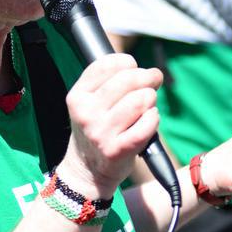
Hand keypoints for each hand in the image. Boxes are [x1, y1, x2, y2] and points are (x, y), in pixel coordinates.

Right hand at [59, 54, 162, 200]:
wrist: (87, 169)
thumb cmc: (96, 128)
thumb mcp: (88, 102)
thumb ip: (108, 81)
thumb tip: (148, 71)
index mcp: (78, 96)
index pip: (107, 64)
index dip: (127, 62)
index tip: (134, 67)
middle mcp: (86, 113)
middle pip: (128, 79)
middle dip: (147, 77)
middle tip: (153, 80)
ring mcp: (101, 132)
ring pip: (140, 100)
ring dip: (151, 99)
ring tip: (147, 106)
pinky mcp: (117, 150)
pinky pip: (147, 124)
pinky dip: (154, 119)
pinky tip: (150, 120)